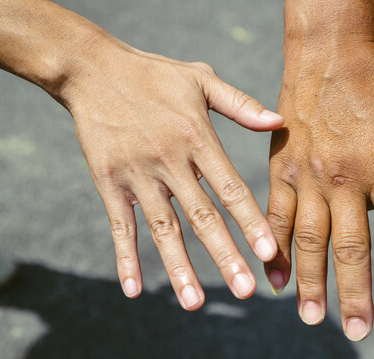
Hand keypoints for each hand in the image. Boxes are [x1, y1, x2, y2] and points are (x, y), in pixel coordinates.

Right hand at [58, 36, 282, 308]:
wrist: (93, 70)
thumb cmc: (155, 75)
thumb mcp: (202, 80)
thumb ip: (241, 104)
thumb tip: (280, 121)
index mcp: (198, 137)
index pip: (231, 188)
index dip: (251, 222)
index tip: (270, 253)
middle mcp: (170, 161)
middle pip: (202, 217)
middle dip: (225, 256)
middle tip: (246, 290)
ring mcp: (138, 174)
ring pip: (163, 229)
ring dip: (179, 267)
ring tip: (195, 303)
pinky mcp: (109, 182)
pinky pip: (120, 225)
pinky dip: (126, 257)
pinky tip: (133, 290)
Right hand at [264, 41, 373, 339]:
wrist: (327, 53)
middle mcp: (344, 177)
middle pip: (351, 246)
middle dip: (354, 293)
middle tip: (355, 331)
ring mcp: (310, 175)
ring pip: (309, 238)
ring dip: (311, 281)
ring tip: (312, 317)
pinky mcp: (283, 169)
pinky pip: (277, 216)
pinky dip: (276, 248)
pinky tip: (277, 277)